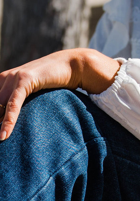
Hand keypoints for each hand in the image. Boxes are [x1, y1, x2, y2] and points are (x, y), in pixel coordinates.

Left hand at [0, 48, 120, 140]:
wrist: (71, 65)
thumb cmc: (54, 81)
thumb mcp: (33, 92)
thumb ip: (19, 101)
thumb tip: (11, 119)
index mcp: (3, 80)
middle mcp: (4, 78)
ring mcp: (13, 78)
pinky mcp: (24, 80)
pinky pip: (13, 105)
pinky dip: (8, 121)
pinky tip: (3, 135)